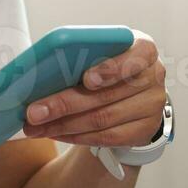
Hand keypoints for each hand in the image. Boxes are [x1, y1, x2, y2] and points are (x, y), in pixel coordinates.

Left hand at [22, 30, 166, 147]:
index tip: (86, 79)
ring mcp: (152, 106)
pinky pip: (106, 138)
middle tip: (34, 112)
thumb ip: (82, 55)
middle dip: (65, 104)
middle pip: (106, 95)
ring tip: (35, 127)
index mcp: (143, 49)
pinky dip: (76, 137)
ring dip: (64, 125)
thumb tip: (40, 68)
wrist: (133, 92)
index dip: (111, 69)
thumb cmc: (110, 64)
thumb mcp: (103, 51)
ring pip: (102, 120)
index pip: (135, 56)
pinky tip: (55, 133)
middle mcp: (153, 76)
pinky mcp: (144, 131)